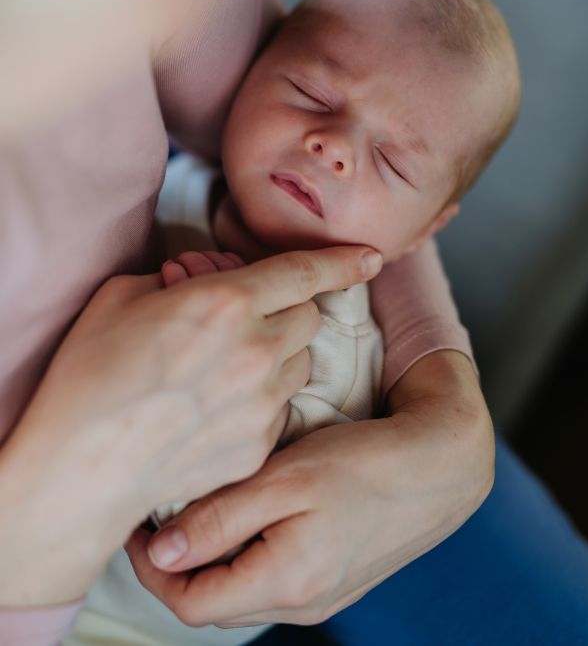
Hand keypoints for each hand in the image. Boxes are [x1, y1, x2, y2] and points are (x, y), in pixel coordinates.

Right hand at [0, 244, 380, 605]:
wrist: (80, 468)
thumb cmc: (89, 377)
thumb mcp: (122, 298)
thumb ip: (176, 280)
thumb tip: (196, 281)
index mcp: (225, 302)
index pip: (305, 271)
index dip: (343, 259)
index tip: (371, 256)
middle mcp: (255, 350)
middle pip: (310, 317)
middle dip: (289, 309)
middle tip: (250, 318)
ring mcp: (262, 402)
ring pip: (300, 363)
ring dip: (279, 354)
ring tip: (230, 364)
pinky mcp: (258, 445)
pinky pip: (280, 408)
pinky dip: (263, 399)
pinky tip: (219, 406)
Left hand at [126, 349, 493, 626]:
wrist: (440, 463)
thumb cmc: (365, 462)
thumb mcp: (284, 479)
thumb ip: (220, 518)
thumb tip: (161, 552)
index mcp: (286, 582)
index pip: (189, 603)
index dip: (151, 567)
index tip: (138, 522)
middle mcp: (302, 602)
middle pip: (213, 601)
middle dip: (178, 561)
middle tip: (161, 508)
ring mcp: (321, 594)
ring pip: (240, 588)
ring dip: (211, 555)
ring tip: (201, 503)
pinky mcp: (334, 577)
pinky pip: (271, 575)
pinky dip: (246, 550)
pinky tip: (249, 508)